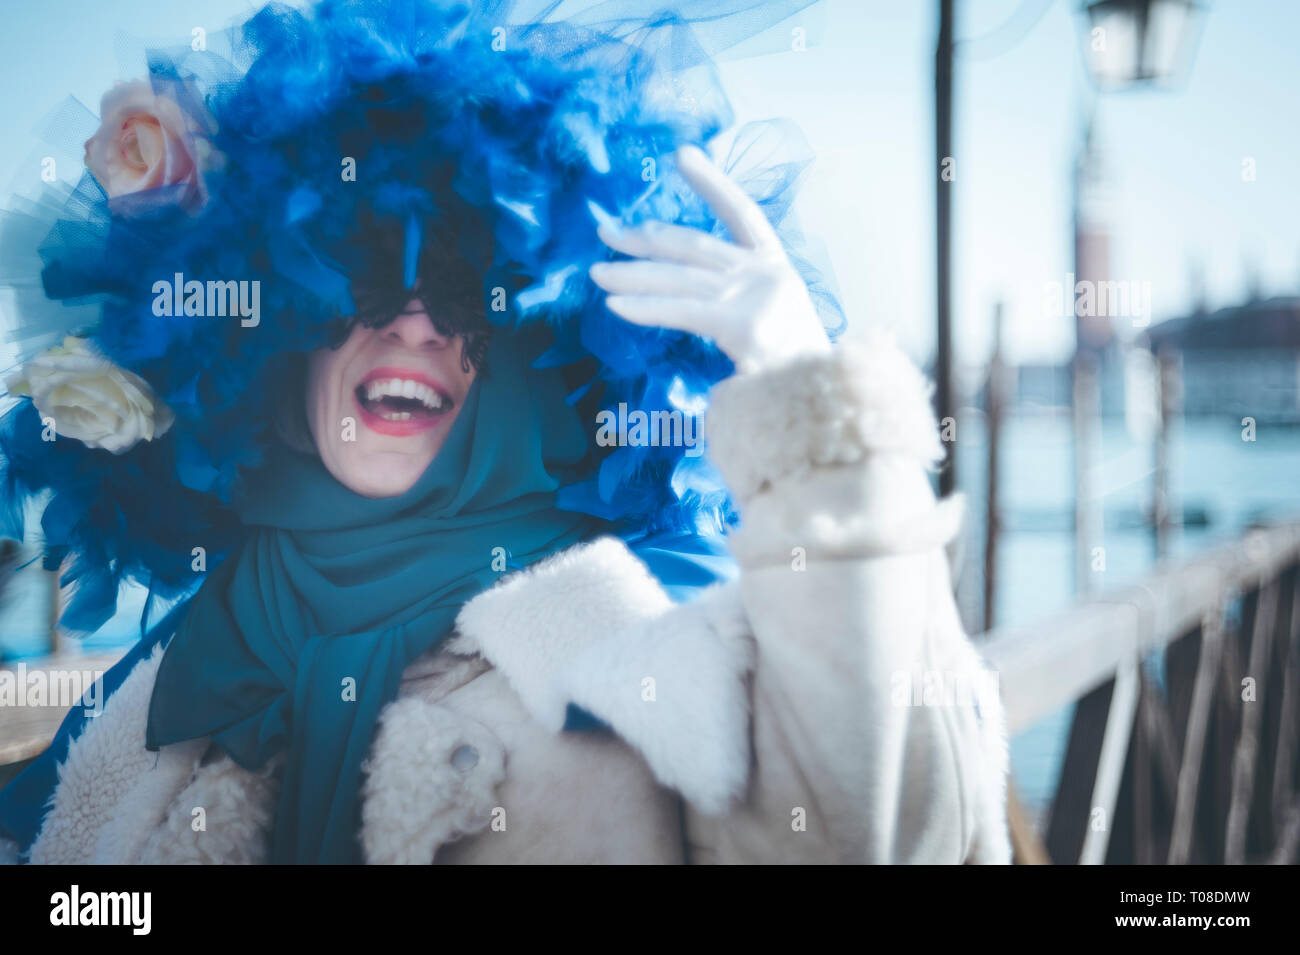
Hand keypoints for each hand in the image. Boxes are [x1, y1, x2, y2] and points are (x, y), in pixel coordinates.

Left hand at [589, 144, 829, 375]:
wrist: (827, 399)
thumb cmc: (794, 369)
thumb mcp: (772, 319)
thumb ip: (733, 299)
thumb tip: (682, 291)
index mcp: (776, 267)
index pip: (742, 213)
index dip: (712, 182)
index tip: (682, 154)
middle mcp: (766, 274)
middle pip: (694, 246)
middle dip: (646, 238)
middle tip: (606, 231)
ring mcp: (755, 298)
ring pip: (680, 279)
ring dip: (632, 275)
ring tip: (597, 273)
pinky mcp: (742, 327)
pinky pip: (681, 312)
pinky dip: (645, 308)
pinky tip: (614, 305)